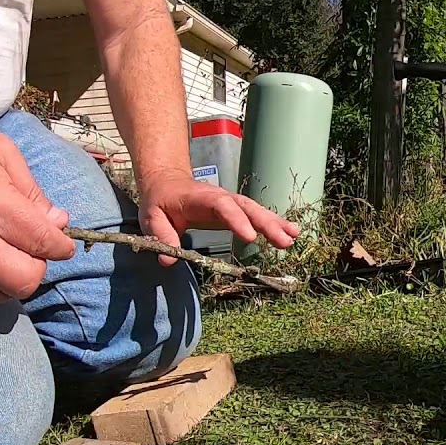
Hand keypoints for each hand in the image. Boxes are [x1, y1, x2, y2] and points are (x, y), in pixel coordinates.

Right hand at [0, 110, 75, 301]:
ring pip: (0, 294)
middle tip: (35, 248)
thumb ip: (34, 192)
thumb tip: (58, 222)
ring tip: (12, 253)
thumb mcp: (4, 153)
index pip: (45, 244)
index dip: (62, 246)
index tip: (63, 241)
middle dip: (39, 266)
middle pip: (25, 281)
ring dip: (14, 278)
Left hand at [137, 171, 300, 265]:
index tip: (251, 237)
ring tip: (294, 237)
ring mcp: (232, 203)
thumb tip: (168, 261)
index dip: (237, 220)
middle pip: (247, 208)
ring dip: (276, 224)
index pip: (222, 207)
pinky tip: (292, 232)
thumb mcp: (151, 218)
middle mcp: (221, 198)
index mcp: (201, 199)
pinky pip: (257, 215)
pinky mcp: (237, 210)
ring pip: (256, 211)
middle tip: (284, 241)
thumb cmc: (160, 202)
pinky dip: (275, 223)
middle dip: (267, 224)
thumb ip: (161, 236)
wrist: (167, 183)